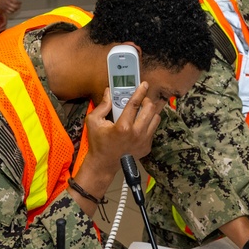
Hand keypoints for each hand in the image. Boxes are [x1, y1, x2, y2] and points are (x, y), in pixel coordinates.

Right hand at [0, 0, 20, 13]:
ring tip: (17, 8)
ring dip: (16, 9)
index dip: (19, 2)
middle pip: (15, 6)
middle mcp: (7, 3)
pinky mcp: (4, 10)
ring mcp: (6, 7)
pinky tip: (14, 10)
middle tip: (20, 6)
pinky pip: (9, 12)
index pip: (15, 1)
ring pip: (13, 10)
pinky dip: (12, 12)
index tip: (20, 2)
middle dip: (18, 6)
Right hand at [67, 85, 160, 214]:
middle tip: (141, 100)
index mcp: (123, 126)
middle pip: (150, 109)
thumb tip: (108, 92)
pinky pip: (153, 130)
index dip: (140, 92)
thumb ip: (102, 106)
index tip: (144, 84)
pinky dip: (148, 124)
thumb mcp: (93, 121)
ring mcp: (144, 141)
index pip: (135, 104)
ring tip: (143, 111)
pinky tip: (140, 125)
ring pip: (156, 119)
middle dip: (147, 101)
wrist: (104, 164)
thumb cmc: (98, 142)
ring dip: (150, 112)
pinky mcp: (147, 147)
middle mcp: (137, 133)